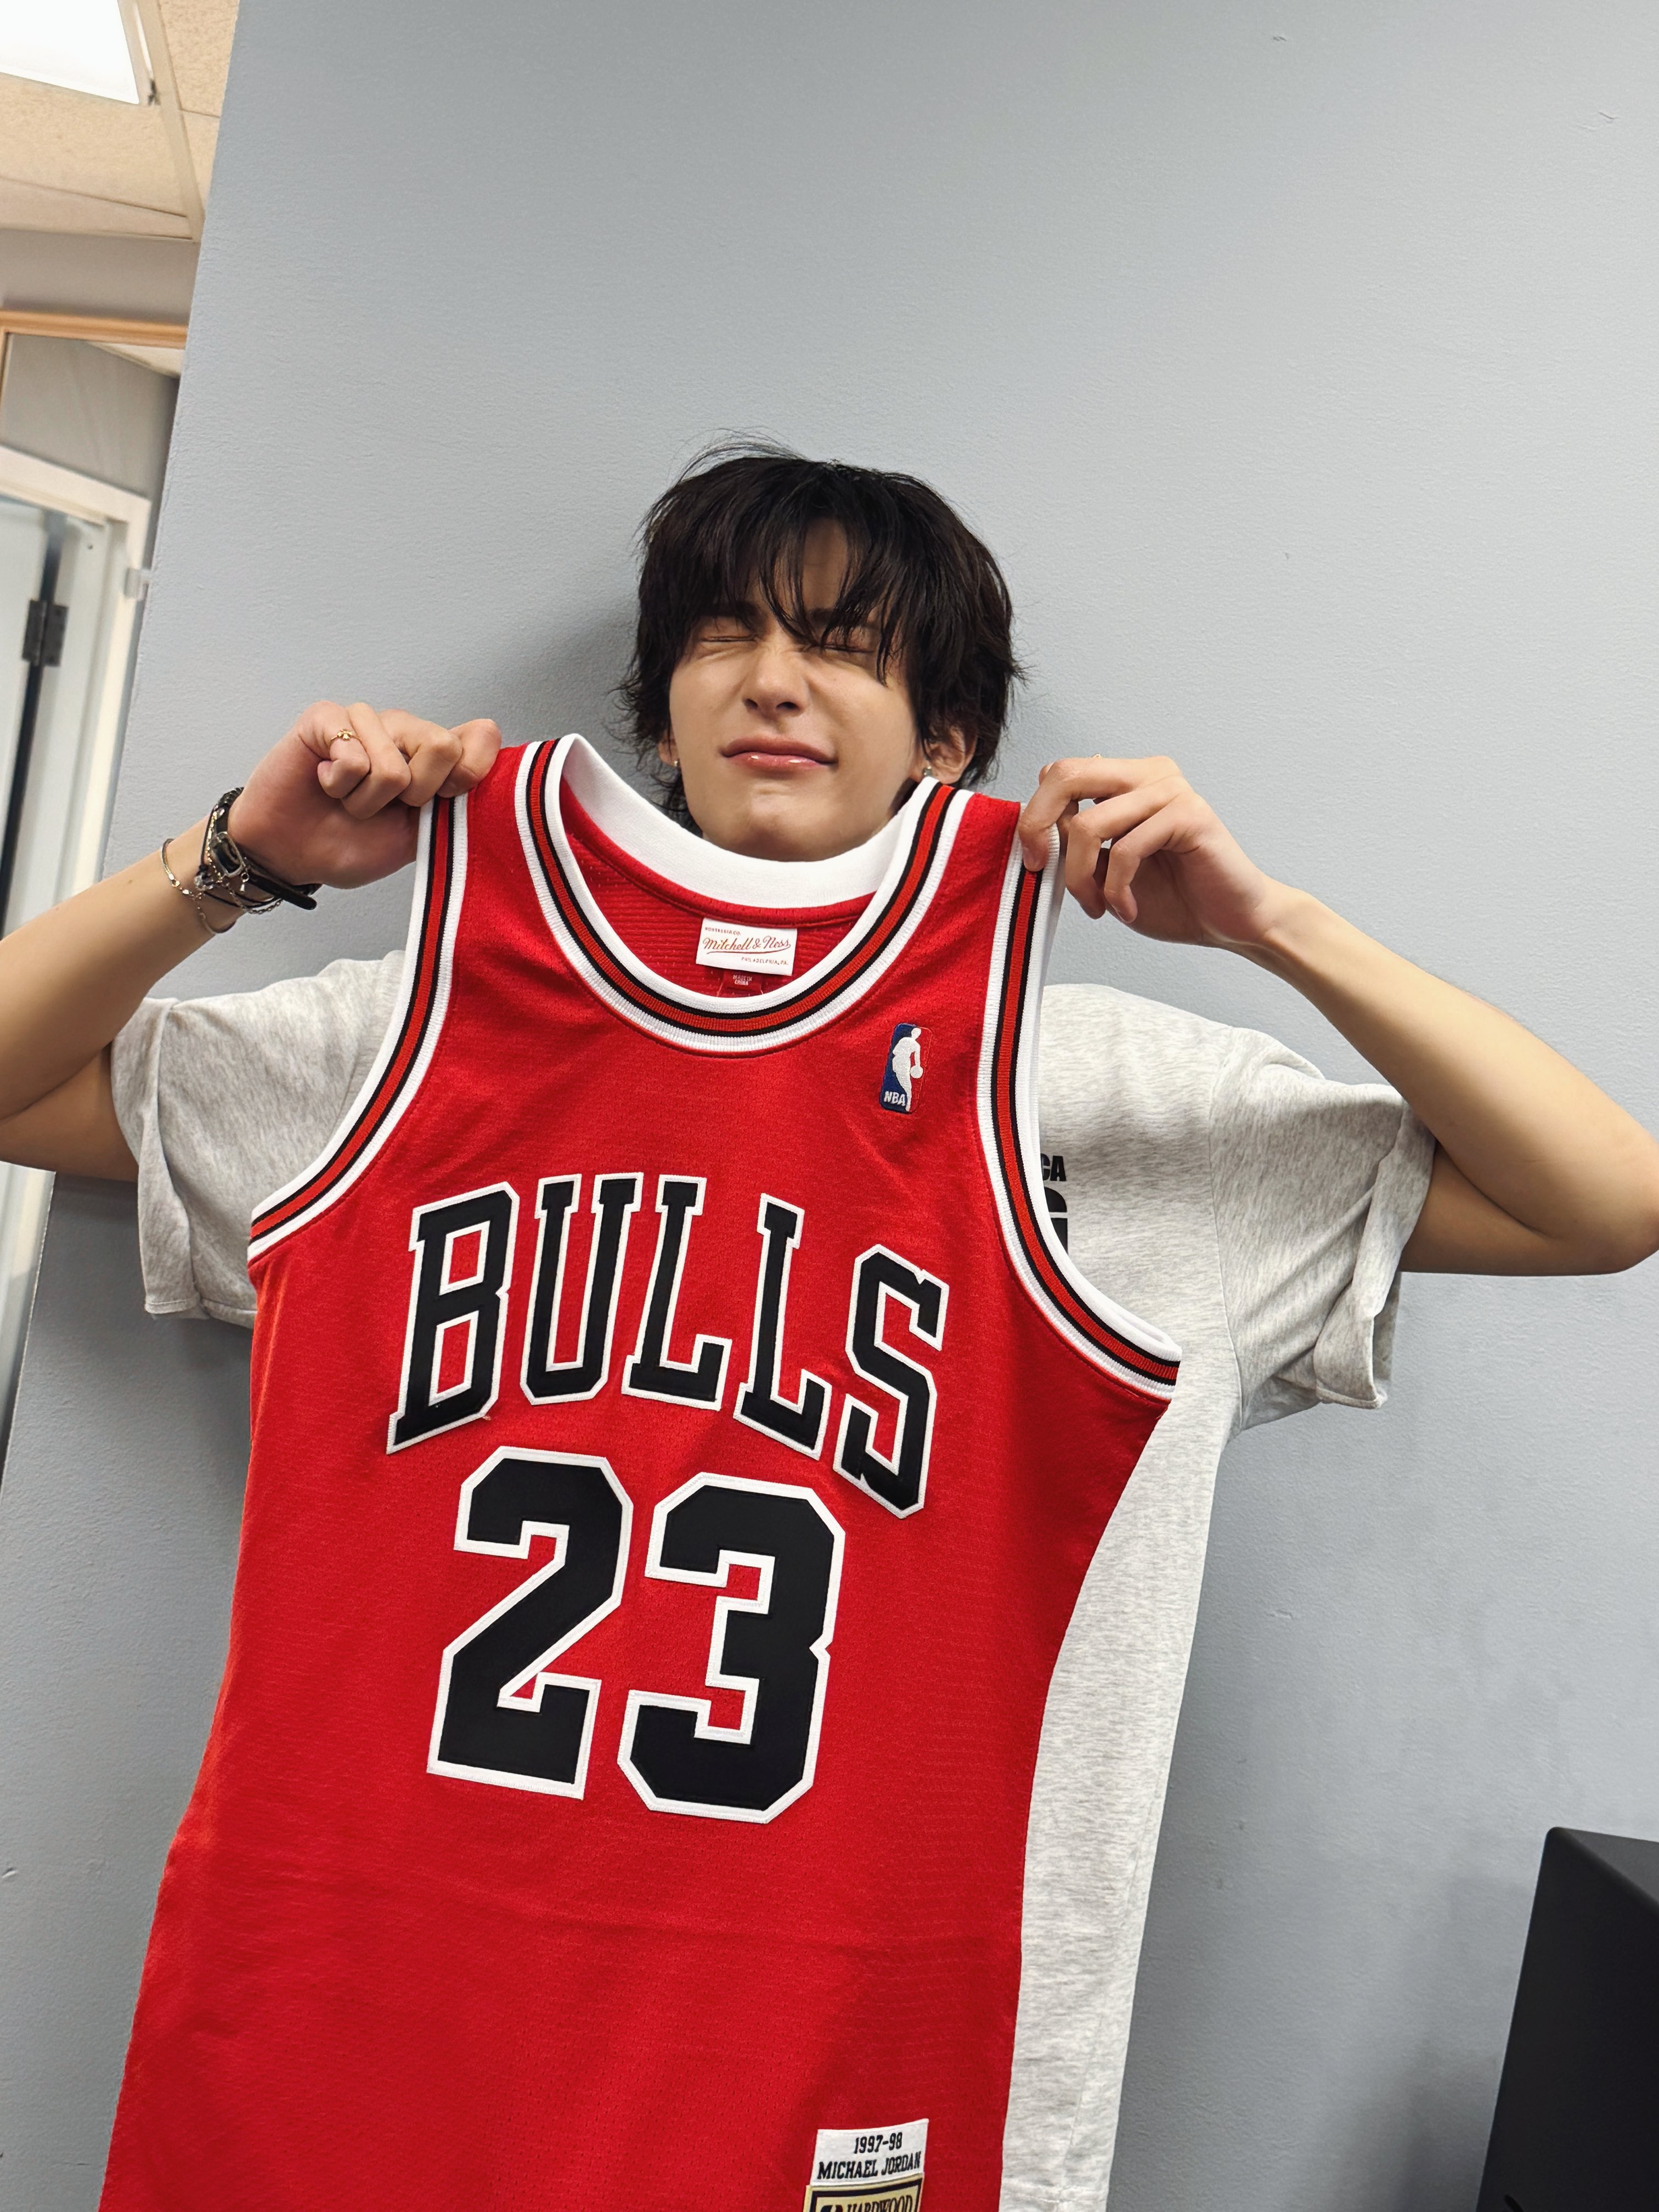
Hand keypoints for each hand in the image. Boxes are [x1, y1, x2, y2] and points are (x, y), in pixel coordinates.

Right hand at [225, 702, 501, 888]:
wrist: (292, 855)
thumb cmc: (351, 843)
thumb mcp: (417, 837)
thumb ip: (456, 807)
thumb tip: (496, 779)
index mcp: (434, 757)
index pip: (482, 736)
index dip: (470, 773)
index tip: (443, 801)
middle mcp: (405, 730)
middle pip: (442, 746)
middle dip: (412, 794)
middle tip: (383, 806)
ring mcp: (366, 720)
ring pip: (392, 762)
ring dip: (367, 799)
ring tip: (348, 800)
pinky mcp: (326, 717)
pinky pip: (352, 754)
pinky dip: (339, 784)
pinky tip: (326, 782)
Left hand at [1016, 754, 1299, 951]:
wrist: (1230, 922)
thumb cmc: (1174, 897)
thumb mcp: (1105, 868)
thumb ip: (1076, 840)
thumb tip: (1038, 827)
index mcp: (1127, 778)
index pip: (1060, 773)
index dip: (1034, 816)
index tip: (1032, 860)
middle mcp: (1148, 773)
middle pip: (1066, 776)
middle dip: (1038, 827)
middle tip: (1039, 869)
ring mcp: (1171, 790)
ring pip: (1089, 825)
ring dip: (1081, 878)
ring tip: (1098, 906)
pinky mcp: (1190, 815)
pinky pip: (1126, 849)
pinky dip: (1115, 889)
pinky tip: (1126, 909)